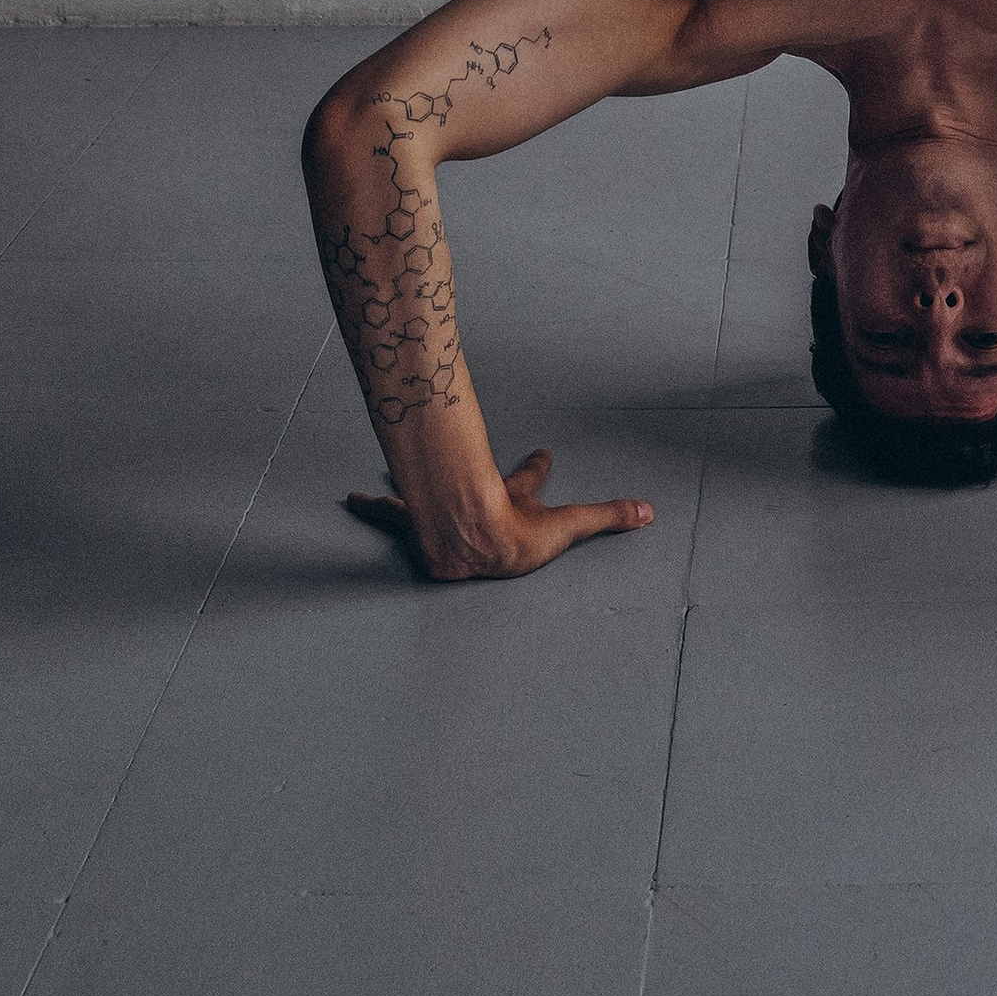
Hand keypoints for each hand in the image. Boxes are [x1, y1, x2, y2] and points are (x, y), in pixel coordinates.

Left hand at [344, 446, 655, 581]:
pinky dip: (370, 507)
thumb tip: (648, 511)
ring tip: (386, 478)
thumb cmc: (514, 537)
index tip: (543, 452)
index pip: (530, 480)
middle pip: (477, 483)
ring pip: (430, 495)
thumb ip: (608, 517)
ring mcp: (449, 513)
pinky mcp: (416, 526)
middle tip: (470, 467)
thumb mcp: (569, 527)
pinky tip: (348, 499)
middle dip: (477, 473)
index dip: (537, 469)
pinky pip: (389, 515)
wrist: (471, 543)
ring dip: (413, 489)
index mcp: (512, 501)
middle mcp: (477, 500)